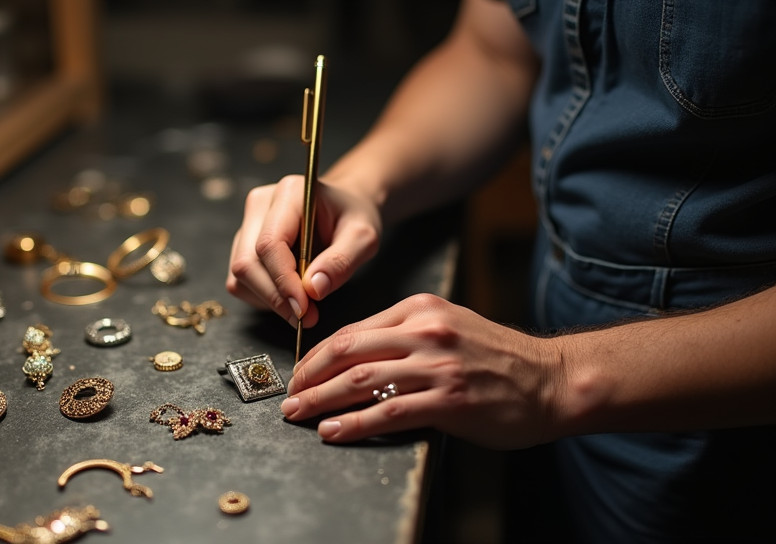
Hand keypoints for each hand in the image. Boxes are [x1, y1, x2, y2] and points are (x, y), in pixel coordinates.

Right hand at [226, 174, 381, 326]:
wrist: (344, 211)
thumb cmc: (353, 219)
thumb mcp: (363, 237)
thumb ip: (341, 261)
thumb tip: (313, 289)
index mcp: (289, 194)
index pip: (269, 244)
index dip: (283, 282)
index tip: (304, 310)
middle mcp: (260, 205)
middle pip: (247, 262)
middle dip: (275, 297)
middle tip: (306, 317)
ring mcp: (248, 224)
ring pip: (240, 275)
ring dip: (269, 300)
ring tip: (303, 305)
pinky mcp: (243, 245)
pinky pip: (240, 282)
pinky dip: (263, 298)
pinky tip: (290, 295)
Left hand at [281, 293, 561, 449]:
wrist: (552, 380)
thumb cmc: (499, 358)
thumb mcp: (450, 325)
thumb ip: (406, 334)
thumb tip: (356, 358)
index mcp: (421, 308)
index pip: (353, 330)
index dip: (318, 354)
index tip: (301, 372)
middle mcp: (425, 331)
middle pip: (348, 351)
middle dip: (310, 376)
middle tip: (290, 396)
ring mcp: (437, 365)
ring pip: (360, 381)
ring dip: (321, 400)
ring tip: (299, 414)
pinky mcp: (448, 400)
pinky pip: (388, 412)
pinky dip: (354, 423)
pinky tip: (334, 431)